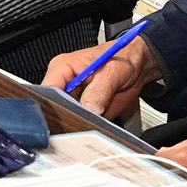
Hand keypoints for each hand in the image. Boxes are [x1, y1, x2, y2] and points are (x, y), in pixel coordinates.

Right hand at [44, 35, 165, 118]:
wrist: (138, 67)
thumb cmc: (123, 58)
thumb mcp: (113, 71)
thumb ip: (99, 90)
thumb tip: (89, 109)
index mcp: (63, 68)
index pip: (48, 88)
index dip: (52, 102)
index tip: (66, 113)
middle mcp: (65, 85)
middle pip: (55, 107)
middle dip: (67, 116)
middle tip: (84, 120)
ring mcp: (74, 100)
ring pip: (67, 118)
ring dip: (79, 124)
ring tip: (95, 120)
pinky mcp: (85, 111)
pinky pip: (81, 124)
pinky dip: (89, 128)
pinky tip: (97, 126)